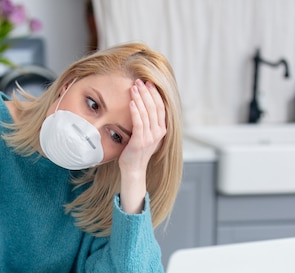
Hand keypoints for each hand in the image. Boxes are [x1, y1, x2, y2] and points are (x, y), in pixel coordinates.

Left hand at [118, 79, 166, 213]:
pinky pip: (139, 123)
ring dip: (140, 98)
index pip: (160, 107)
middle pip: (154, 107)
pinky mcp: (140, 141)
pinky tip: (131, 102)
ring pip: (146, 113)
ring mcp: (150, 137)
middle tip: (139, 81)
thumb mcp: (147, 135)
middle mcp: (158, 132)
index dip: (155, 94)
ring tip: (133, 87)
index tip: (148, 83)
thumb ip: (149, 123)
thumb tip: (145, 106)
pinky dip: (136, 111)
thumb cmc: (137, 151)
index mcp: (162, 130)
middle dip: (146, 93)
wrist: (134, 169)